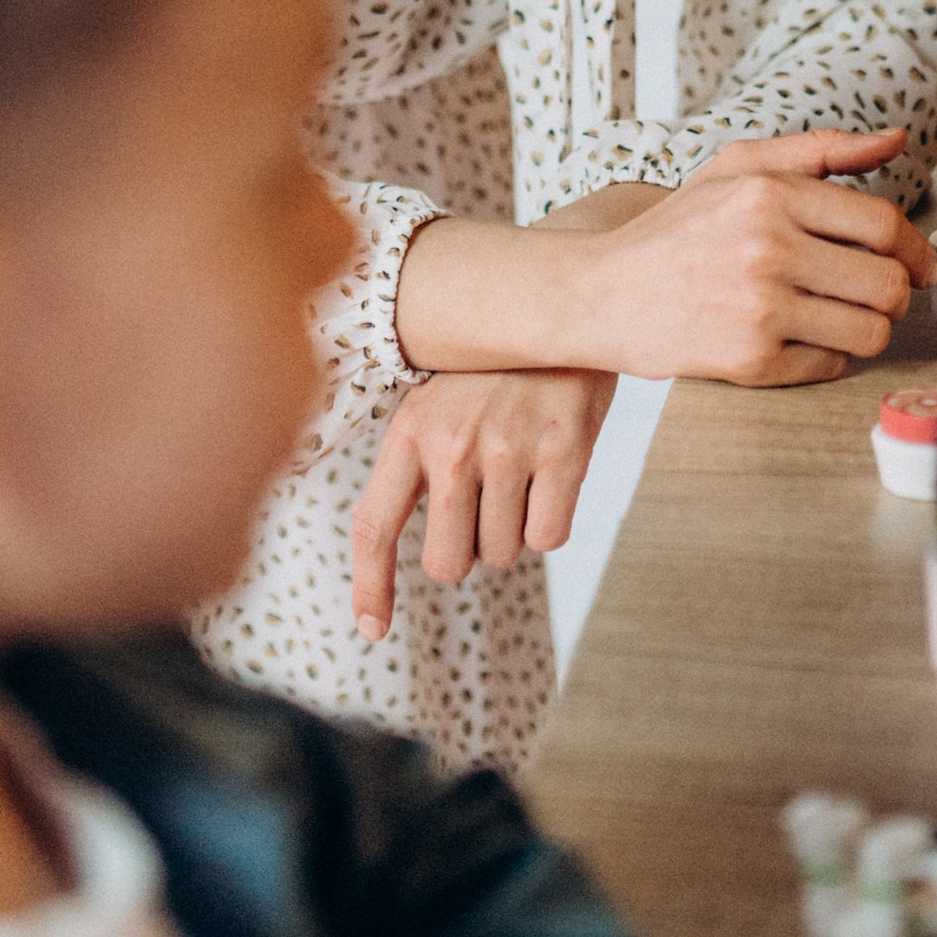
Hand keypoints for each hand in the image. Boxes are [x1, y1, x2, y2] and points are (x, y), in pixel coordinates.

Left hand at [351, 371, 616, 636]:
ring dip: (513, 529)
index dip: (370, 585)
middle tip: (485, 502)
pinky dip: (551, 520)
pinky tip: (552, 471)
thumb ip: (417, 466)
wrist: (565, 307)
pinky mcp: (562, 452)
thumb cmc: (495, 369)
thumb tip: (426, 555)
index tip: (374, 629)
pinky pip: (549, 538)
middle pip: (449, 563)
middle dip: (468, 550)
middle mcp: (452, 444)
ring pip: (503, 553)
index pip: (374, 526)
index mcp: (409, 431)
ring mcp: (508, 449)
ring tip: (520, 468)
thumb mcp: (435, 402)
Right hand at [559, 132, 936, 387]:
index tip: (921, 266)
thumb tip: (895, 140)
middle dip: (894, 294)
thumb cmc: (674, 230)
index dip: (917, 250)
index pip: (883, 225)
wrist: (601, 293)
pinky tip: (798, 339)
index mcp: (770, 194)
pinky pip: (830, 366)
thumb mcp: (736, 168)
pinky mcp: (749, 360)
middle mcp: (768, 248)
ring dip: (867, 329)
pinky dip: (826, 357)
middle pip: (888, 284)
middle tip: (878, 296)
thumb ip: (820, 149)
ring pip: (869, 332)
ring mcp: (759, 308)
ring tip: (841, 318)